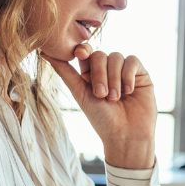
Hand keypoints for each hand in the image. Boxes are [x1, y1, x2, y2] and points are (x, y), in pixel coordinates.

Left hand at [43, 44, 155, 169]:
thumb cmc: (102, 120)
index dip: (82, 50)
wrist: (127, 136)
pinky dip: (128, 75)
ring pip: (116, 57)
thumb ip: (65, 72)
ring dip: (114, 78)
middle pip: (100, 55)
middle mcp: (107, 71)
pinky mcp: (140, 74)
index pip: (85, 53)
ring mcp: (124, 72)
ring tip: (115, 99)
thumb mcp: (80, 94)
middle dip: (99, 74)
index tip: (80, 54)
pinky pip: (132, 61)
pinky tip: (128, 91)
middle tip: (101, 95)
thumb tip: (44, 52)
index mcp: (90, 75)